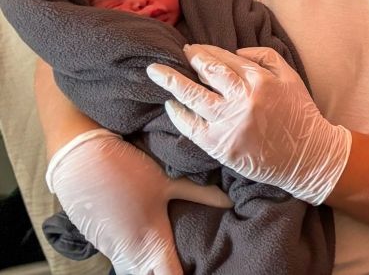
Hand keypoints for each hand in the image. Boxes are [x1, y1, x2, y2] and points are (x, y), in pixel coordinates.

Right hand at [46, 128, 230, 274]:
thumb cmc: (126, 171)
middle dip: (165, 274)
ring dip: (149, 271)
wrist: (80, 162)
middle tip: (187, 265)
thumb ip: (201, 194)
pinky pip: (122, 265)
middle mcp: (131, 254)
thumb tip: (230, 202)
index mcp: (151, 242)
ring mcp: (113, 252)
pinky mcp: (101, 245)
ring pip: (134, 274)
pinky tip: (145, 255)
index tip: (199, 271)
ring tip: (165, 262)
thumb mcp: (167, 182)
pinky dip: (135, 265)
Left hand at [147, 45, 351, 204]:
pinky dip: (178, 114)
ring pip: (193, 96)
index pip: (226, 59)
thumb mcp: (291, 77)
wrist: (307, 157)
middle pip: (207, 73)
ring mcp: (229, 122)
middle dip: (190, 59)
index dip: (207, 51)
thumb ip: (266, 57)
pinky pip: (191, 126)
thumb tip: (236, 52)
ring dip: (172, 81)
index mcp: (261, 80)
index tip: (194, 48)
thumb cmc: (300, 115)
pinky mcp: (220, 145)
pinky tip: (170, 105)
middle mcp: (243, 98)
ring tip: (156, 71)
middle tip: (177, 53)